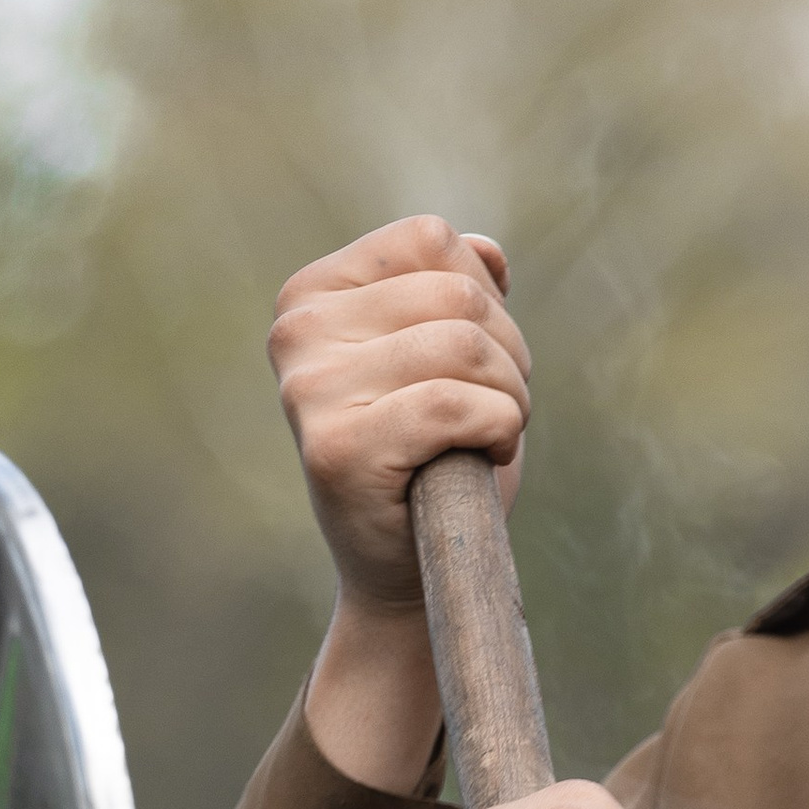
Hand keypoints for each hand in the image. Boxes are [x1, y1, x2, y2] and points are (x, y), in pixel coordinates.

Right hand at [272, 215, 530, 603]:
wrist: (407, 568)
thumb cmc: (436, 457)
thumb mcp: (446, 356)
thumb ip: (457, 292)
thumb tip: (489, 250)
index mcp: (312, 294)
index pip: (430, 240)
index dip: (486, 295)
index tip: (477, 358)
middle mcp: (297, 332)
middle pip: (457, 294)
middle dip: (509, 353)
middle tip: (497, 407)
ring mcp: (308, 389)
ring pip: (464, 344)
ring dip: (512, 394)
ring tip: (492, 433)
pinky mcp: (337, 447)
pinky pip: (456, 404)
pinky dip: (500, 428)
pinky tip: (488, 456)